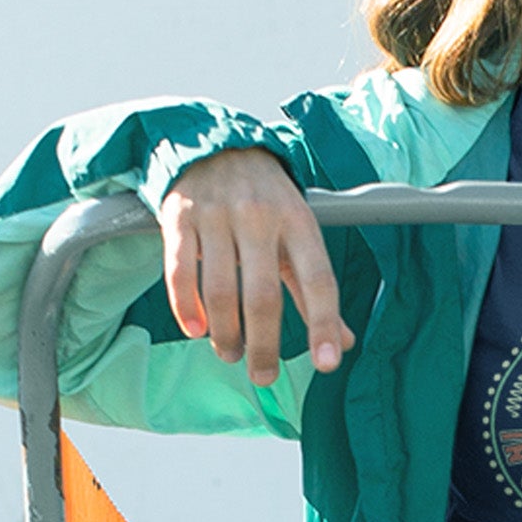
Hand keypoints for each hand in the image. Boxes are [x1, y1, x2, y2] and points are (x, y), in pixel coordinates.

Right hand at [159, 148, 354, 386]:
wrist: (216, 146)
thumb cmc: (267, 203)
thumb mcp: (299, 236)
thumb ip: (315, 290)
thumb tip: (342, 342)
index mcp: (299, 222)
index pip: (317, 280)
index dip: (323, 323)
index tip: (327, 363)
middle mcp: (260, 217)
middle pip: (263, 294)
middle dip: (264, 344)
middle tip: (263, 376)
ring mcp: (217, 215)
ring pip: (219, 289)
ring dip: (224, 332)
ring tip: (230, 354)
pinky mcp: (178, 216)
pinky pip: (180, 271)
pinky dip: (186, 306)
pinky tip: (196, 330)